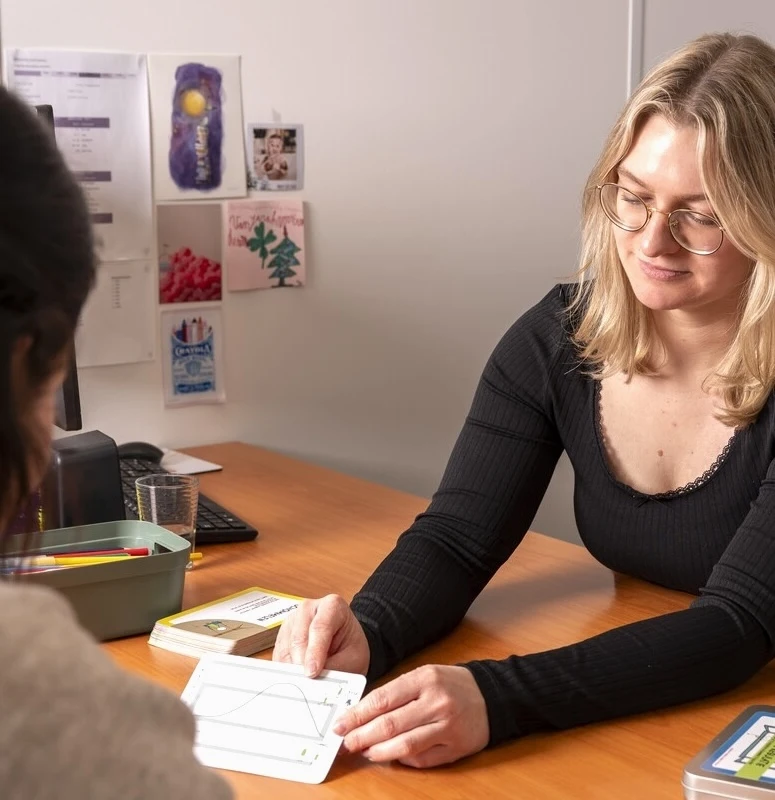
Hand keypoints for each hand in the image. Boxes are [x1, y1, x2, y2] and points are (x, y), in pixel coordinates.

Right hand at [272, 594, 369, 677]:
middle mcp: (308, 609)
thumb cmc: (350, 645)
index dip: (315, 651)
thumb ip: (338, 666)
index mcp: (332, 605)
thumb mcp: (355, 656)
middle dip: (301, 663)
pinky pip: (279, 656)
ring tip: (303, 685)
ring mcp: (292, 621)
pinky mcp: (282, 635)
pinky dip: (285, 670)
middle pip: (299, 637)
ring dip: (292, 669)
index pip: (320, 627)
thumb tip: (318, 680)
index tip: (312, 672)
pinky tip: (295, 679)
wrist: (345, 641)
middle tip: (306, 684)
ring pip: (286, 648)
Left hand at [333, 664, 488, 767]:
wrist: (491, 696)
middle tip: (345, 742)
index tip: (340, 723)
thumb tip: (362, 712)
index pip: (383, 698)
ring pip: (404, 745)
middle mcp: (436, 702)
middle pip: (390, 724)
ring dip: (378, 751)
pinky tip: (390, 755)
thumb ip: (397, 692)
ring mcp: (447, 727)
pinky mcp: (455, 748)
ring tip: (364, 751)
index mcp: (425, 679)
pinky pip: (422, 759)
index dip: (358, 714)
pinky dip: (402, 759)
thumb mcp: (425, 675)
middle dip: (361, 735)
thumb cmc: (450, 684)